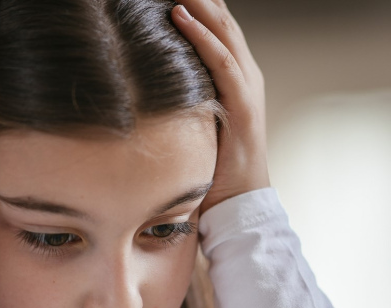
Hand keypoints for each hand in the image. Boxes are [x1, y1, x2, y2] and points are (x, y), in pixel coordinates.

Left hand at [171, 0, 269, 214]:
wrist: (239, 205)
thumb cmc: (212, 169)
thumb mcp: (193, 121)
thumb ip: (181, 97)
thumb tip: (143, 82)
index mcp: (235, 75)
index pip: (216, 23)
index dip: (195, 0)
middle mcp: (245, 73)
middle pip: (220, 16)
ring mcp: (247, 86)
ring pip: (223, 29)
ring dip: (197, 1)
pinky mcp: (243, 105)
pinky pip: (222, 61)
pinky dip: (201, 35)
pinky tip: (179, 15)